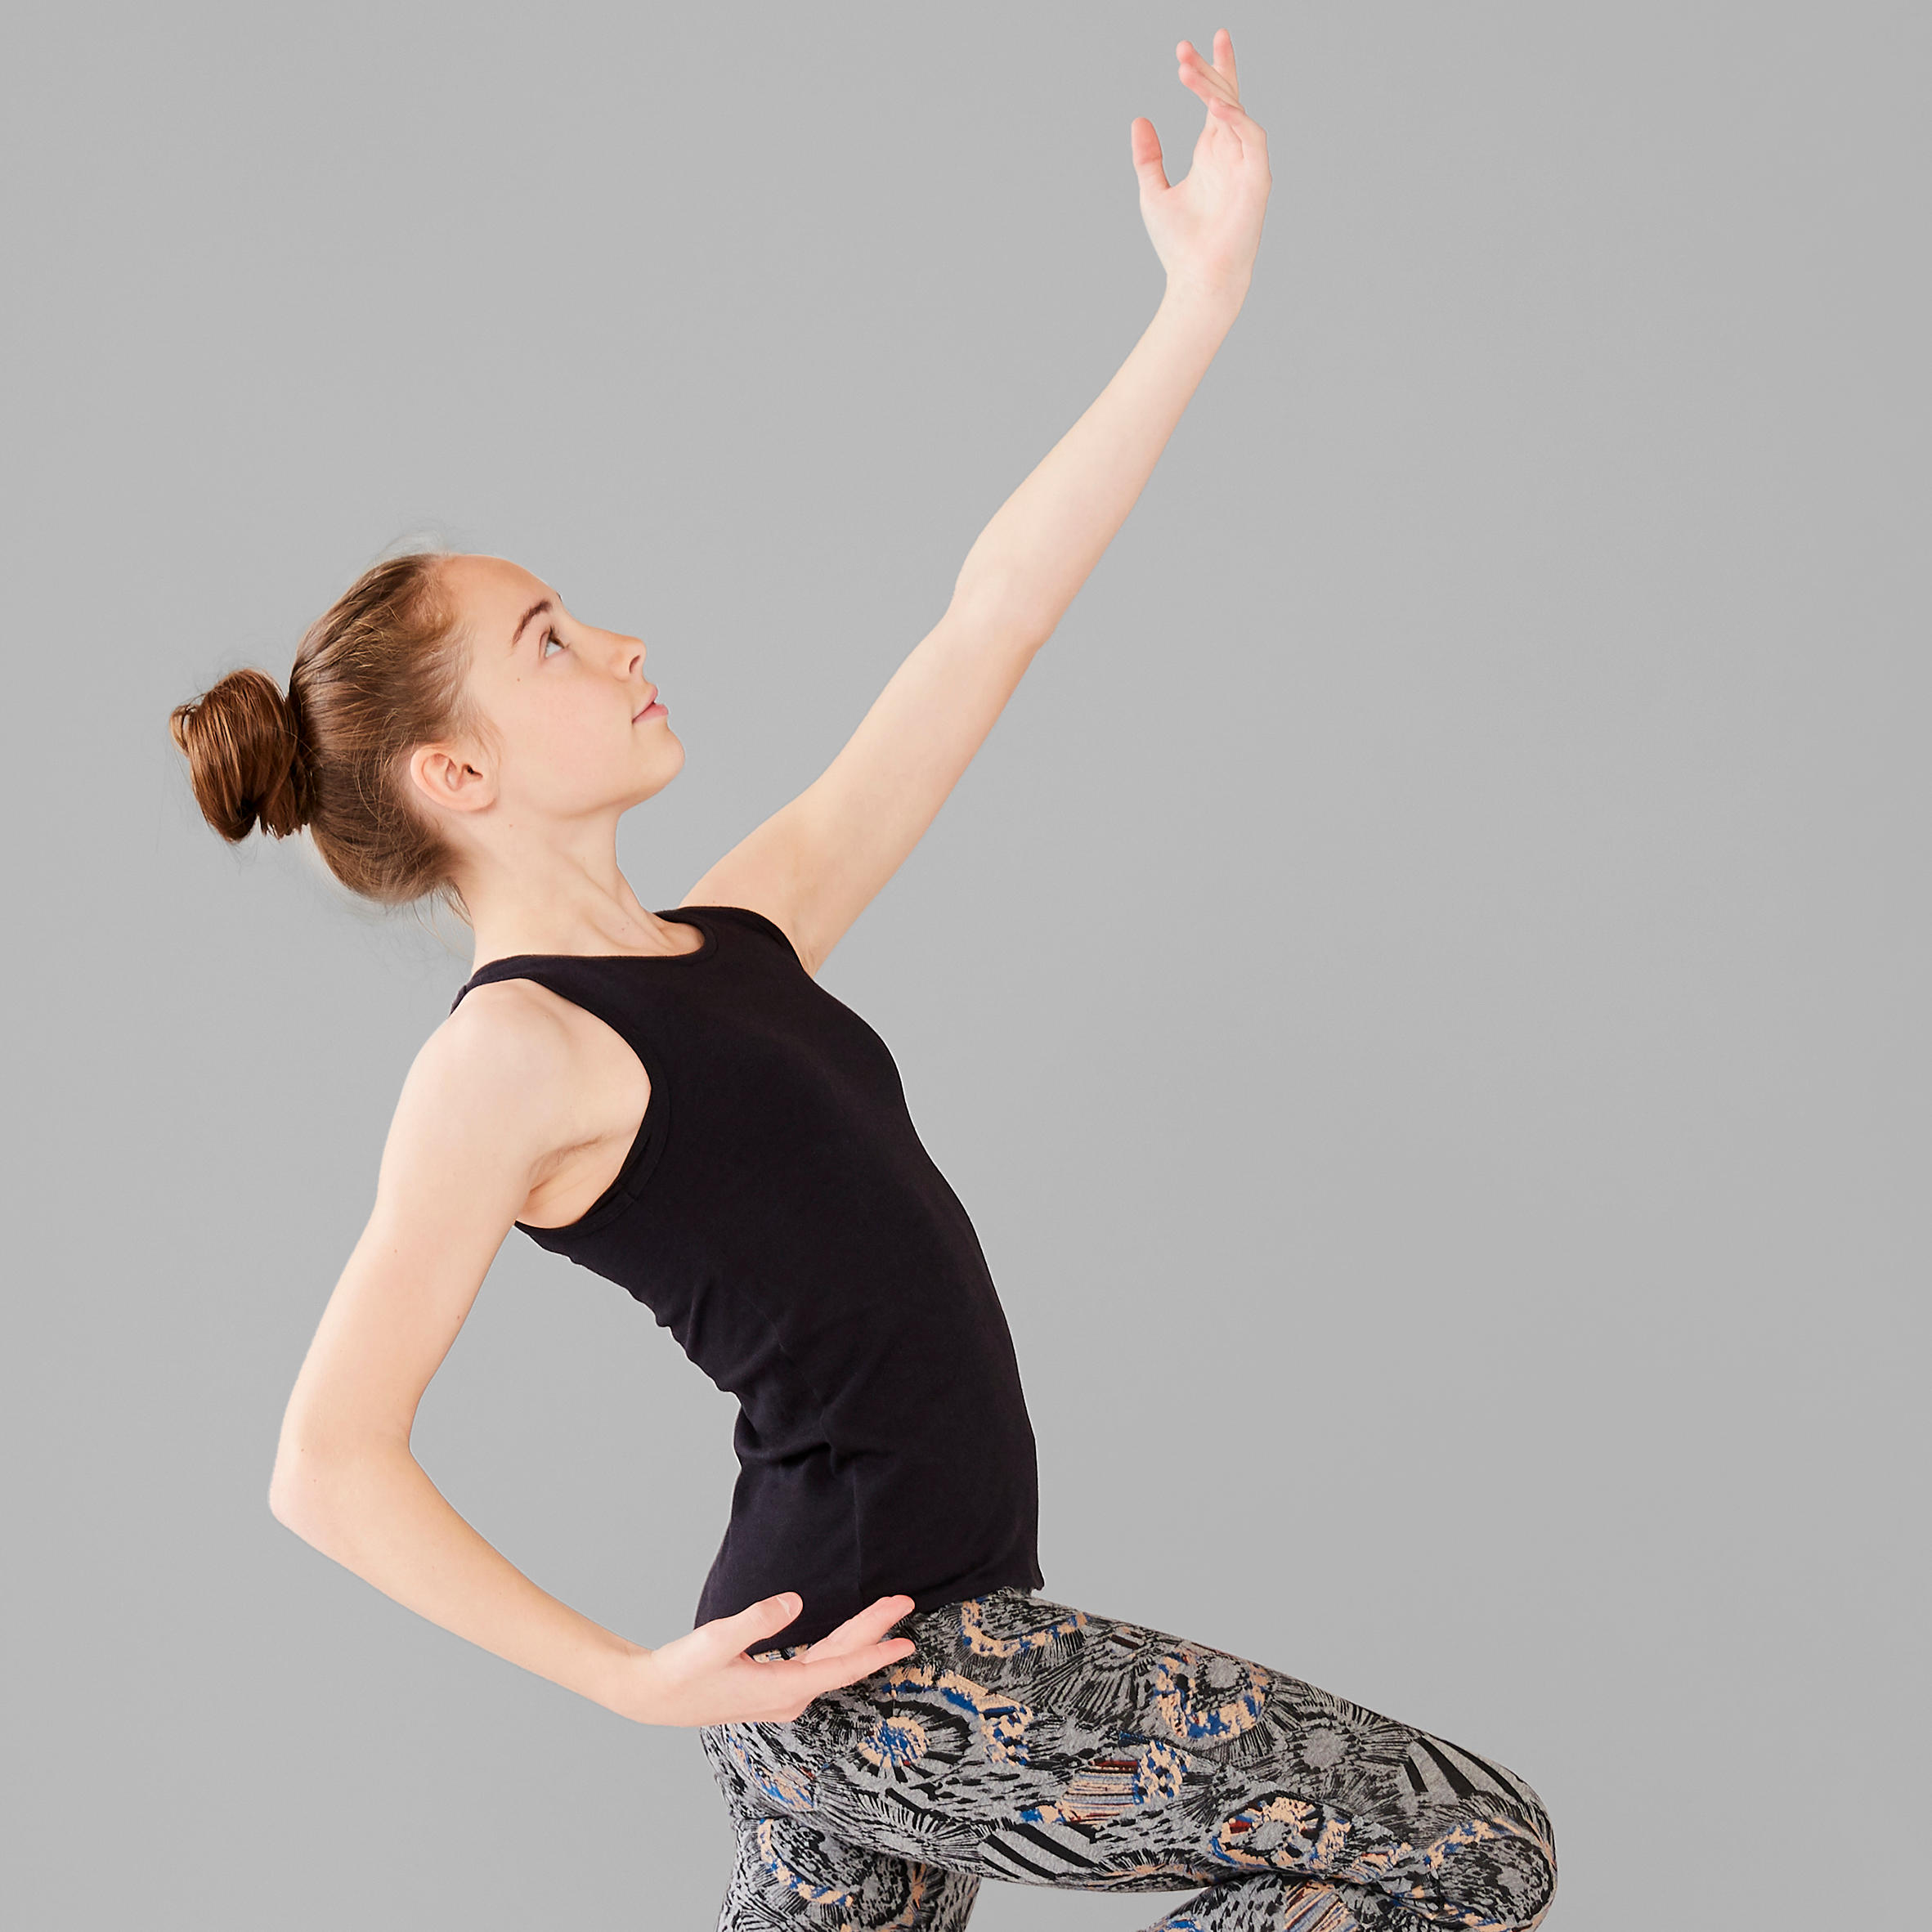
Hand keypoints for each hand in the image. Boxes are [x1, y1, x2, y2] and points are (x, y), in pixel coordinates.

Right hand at [619, 1591, 917, 1727]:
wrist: (653, 1696)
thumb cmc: (682, 1671)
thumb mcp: (716, 1640)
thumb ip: (757, 1619)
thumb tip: (795, 1601)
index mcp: (782, 1689)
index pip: (840, 1667)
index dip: (875, 1651)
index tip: (906, 1639)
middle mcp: (788, 1698)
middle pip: (842, 1659)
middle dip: (874, 1631)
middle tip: (904, 1603)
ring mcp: (780, 1697)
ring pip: (830, 1661)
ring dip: (857, 1637)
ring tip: (884, 1614)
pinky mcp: (770, 1690)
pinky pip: (816, 1666)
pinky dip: (837, 1648)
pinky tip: (845, 1637)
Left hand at [1132, 29, 1271, 301]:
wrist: (1198, 279)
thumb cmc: (1179, 245)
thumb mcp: (1153, 192)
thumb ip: (1148, 157)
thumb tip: (1139, 119)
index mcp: (1211, 153)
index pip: (1215, 100)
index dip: (1208, 70)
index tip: (1189, 45)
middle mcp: (1231, 152)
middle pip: (1225, 97)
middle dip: (1208, 69)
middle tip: (1182, 49)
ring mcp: (1247, 163)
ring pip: (1235, 110)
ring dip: (1213, 89)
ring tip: (1186, 71)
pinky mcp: (1258, 177)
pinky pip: (1251, 136)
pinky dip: (1235, 118)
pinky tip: (1214, 106)